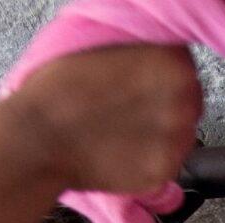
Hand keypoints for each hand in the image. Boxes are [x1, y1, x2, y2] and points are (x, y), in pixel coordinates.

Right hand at [0, 44, 203, 198]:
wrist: (37, 139)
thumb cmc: (60, 88)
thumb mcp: (107, 46)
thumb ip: (143, 50)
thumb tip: (157, 52)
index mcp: (173, 63)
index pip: (182, 65)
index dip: (159, 74)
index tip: (140, 81)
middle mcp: (183, 102)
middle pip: (187, 100)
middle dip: (164, 103)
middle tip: (128, 107)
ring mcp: (176, 142)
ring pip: (180, 133)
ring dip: (160, 133)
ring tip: (122, 130)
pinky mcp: (162, 173)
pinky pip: (166, 163)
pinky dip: (148, 159)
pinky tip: (121, 150)